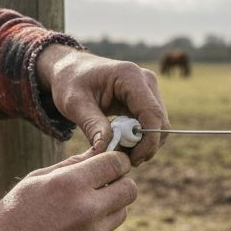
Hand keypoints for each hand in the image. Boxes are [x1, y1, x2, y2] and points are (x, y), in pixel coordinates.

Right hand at [0, 150, 135, 230]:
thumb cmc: (10, 216)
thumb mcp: (34, 181)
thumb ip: (71, 166)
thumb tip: (98, 153)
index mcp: (70, 184)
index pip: (117, 163)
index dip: (117, 160)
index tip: (109, 163)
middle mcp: (87, 209)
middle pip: (130, 188)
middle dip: (120, 182)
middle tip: (103, 184)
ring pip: (123, 211)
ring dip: (110, 206)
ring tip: (81, 209)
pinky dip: (94, 228)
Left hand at [36, 45, 168, 163]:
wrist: (71, 70)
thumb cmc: (70, 82)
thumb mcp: (74, 104)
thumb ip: (91, 125)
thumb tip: (105, 152)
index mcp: (130, 76)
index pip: (152, 114)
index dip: (147, 142)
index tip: (131, 160)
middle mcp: (146, 80)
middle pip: (161, 121)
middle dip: (146, 146)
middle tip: (123, 160)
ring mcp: (149, 88)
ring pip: (159, 125)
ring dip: (144, 143)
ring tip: (119, 151)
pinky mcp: (147, 98)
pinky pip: (152, 124)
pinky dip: (141, 138)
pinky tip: (122, 143)